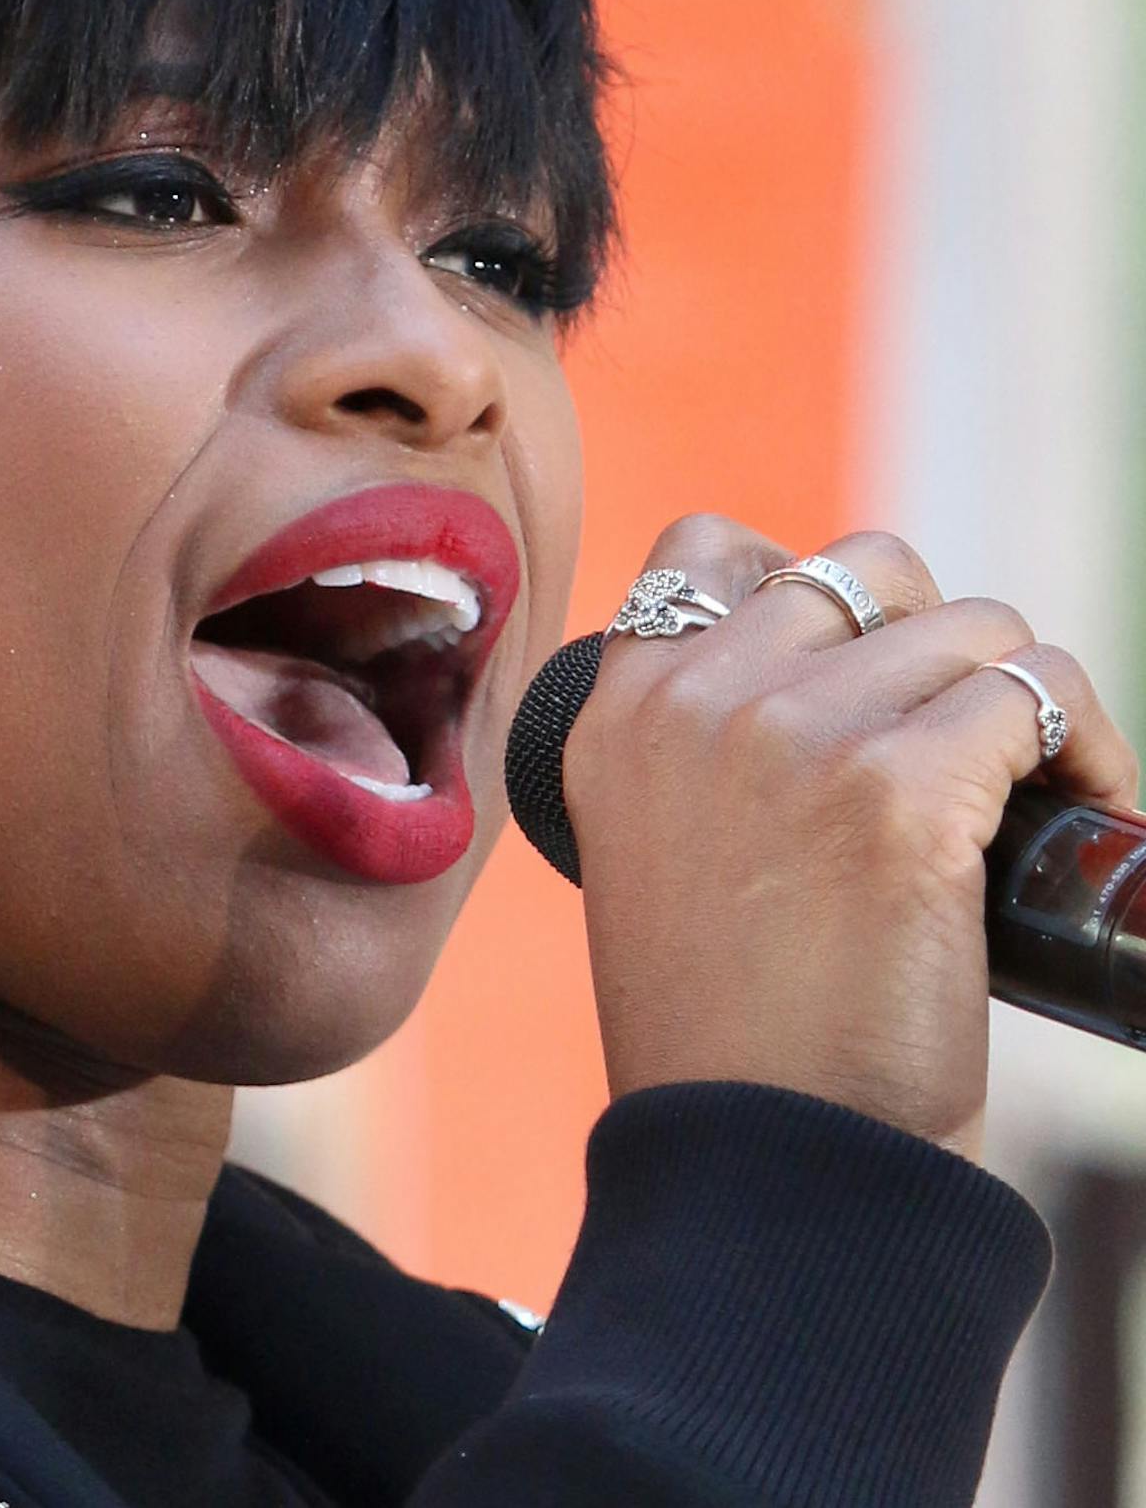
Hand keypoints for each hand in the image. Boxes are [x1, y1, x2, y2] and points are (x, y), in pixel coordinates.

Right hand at [563, 516, 1138, 1160]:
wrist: (764, 1162)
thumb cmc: (731, 1032)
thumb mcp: (665, 851)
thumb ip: (711, 749)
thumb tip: (853, 677)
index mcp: (618, 713)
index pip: (706, 547)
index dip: (809, 583)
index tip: (865, 662)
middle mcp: (693, 698)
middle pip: (868, 567)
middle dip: (941, 638)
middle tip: (971, 738)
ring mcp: (791, 731)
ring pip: (975, 627)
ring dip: (1031, 698)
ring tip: (1046, 788)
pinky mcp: (895, 785)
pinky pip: (1037, 700)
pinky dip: (1089, 756)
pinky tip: (1090, 814)